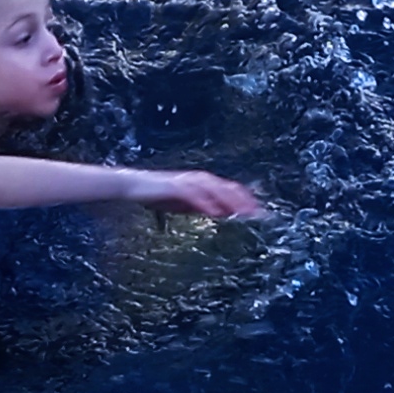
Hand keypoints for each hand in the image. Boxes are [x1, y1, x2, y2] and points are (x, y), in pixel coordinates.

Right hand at [131, 168, 267, 218]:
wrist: (133, 185)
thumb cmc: (159, 195)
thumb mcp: (187, 204)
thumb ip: (205, 206)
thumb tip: (225, 213)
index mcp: (202, 182)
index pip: (230, 188)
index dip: (246, 199)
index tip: (260, 211)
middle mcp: (198, 178)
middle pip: (226, 187)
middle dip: (244, 200)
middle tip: (258, 214)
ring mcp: (186, 181)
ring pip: (214, 189)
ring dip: (229, 200)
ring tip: (242, 213)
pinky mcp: (174, 187)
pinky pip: (193, 195)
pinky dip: (205, 203)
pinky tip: (215, 212)